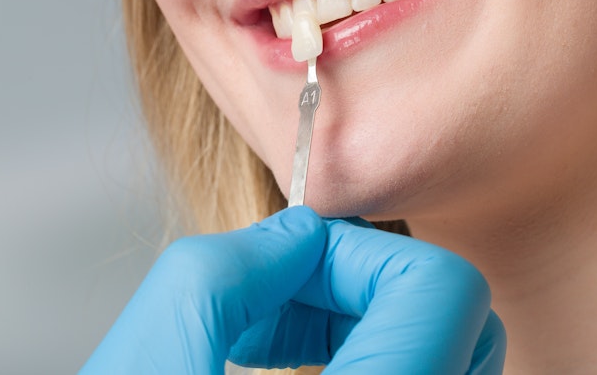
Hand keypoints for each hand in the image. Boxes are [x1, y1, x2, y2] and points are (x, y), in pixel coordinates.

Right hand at [80, 207, 505, 373]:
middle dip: (358, 285)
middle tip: (275, 300)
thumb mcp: (140, 371)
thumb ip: (213, 282)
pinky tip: (289, 368)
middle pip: (456, 321)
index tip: (291, 260)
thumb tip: (296, 235)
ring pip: (442, 355)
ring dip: (357, 319)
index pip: (441, 291)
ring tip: (268, 337)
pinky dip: (359, 354)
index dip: (361, 251)